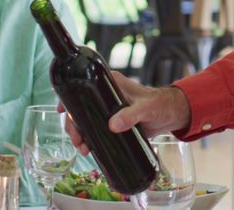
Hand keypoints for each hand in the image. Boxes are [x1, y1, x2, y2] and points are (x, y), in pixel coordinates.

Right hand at [63, 72, 191, 155]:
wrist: (171, 115)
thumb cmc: (160, 103)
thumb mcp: (145, 107)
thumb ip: (131, 115)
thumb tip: (112, 125)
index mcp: (110, 84)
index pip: (83, 86)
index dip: (68, 98)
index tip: (61, 111)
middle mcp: (105, 96)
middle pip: (80, 108)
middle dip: (73, 125)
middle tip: (77, 140)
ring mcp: (108, 110)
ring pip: (86, 121)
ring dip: (80, 134)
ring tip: (83, 149)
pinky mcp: (113, 123)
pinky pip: (96, 130)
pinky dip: (90, 139)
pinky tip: (89, 149)